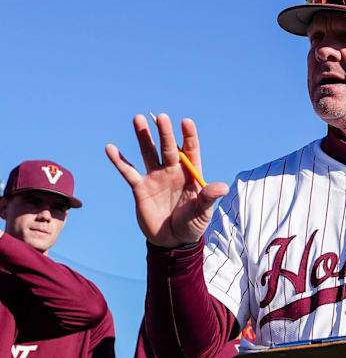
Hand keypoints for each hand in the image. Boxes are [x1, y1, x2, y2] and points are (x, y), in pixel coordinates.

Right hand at [106, 114, 228, 247]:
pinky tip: (110, 148)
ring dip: (143, 137)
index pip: (190, 151)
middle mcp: (173, 171)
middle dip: (165, 133)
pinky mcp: (140, 188)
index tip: (186, 122)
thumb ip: (208, 198)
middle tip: (161, 117)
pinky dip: (119, 161)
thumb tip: (222, 187)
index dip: (189, 136)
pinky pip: (128, 172)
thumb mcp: (202, 212)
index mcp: (190, 174)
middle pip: (168, 148)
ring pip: (149, 153)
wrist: (172, 241)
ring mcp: (156, 177)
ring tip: (138, 118)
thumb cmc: (192, 225)